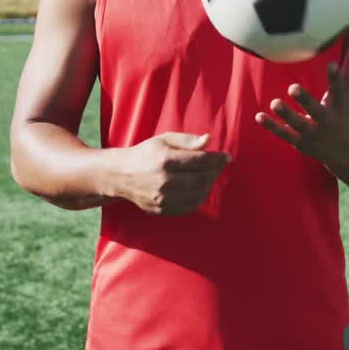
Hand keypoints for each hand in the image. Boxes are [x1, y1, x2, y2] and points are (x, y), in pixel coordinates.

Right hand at [115, 133, 230, 215]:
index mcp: (166, 160)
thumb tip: (209, 140)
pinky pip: (190, 207)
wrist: (121, 175)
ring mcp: (163, 198)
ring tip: (209, 176)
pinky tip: (199, 189)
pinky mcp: (162, 209)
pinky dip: (200, 198)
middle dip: (215, 172)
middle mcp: (165, 181)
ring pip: (199, 194)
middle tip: (219, 167)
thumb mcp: (164, 139)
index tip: (227, 157)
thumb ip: (187, 140)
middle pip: (203, 179)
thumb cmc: (146, 153)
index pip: (201, 160)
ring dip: (209, 185)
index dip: (218, 159)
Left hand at [255, 42, 348, 166]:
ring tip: (275, 102)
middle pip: (317, 111)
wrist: (345, 153)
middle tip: (293, 87)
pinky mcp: (300, 142)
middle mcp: (327, 121)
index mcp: (340, 107)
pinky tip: (259, 116)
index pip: (339, 90)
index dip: (336, 78)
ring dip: (286, 115)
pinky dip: (272, 126)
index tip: (332, 64)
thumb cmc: (343, 114)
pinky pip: (285, 134)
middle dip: (306, 101)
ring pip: (298, 124)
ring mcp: (313, 134)